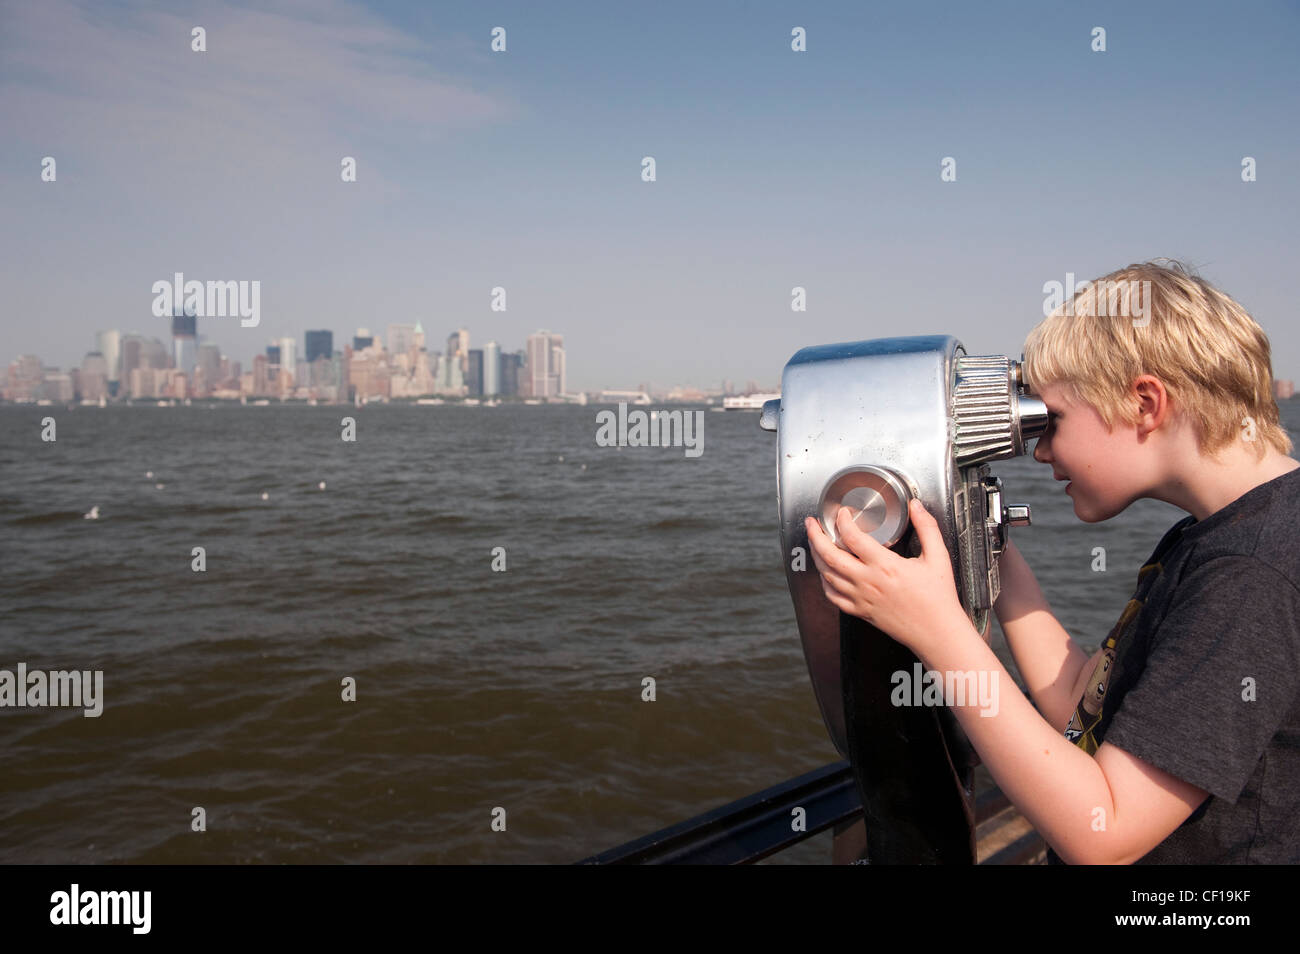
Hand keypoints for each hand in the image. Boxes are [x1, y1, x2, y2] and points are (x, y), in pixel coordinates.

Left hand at [803, 498, 971, 655]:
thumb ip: (927, 527)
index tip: (842, 513)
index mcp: (885, 566)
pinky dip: (824, 582)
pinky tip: (825, 573)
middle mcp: (868, 582)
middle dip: (815, 536)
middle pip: (830, 555)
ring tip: (814, 543)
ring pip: (827, 574)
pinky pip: (832, 596)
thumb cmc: (938, 599)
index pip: (853, 537)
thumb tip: (916, 506)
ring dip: (817, 556)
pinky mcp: (860, 612)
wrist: (937, 632)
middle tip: (811, 523)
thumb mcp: (938, 558)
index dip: (842, 521)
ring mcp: (861, 598)